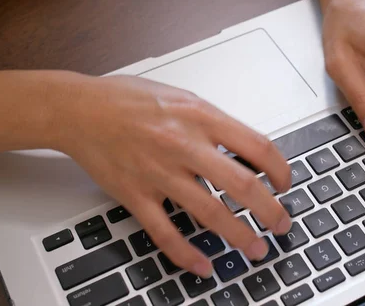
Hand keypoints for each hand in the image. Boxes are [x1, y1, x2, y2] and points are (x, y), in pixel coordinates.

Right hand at [56, 74, 291, 276]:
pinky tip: (203, 266)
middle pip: (242, 185)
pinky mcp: (136, 195)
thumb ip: (215, 124)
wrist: (80, 109)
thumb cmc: (130, 100)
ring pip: (210, 212)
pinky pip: (165, 232)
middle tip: (282, 224)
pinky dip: (186, 254)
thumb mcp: (183, 98)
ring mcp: (159, 173)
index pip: (257, 146)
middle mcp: (184, 145)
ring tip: (256, 248)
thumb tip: (246, 150)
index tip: (284, 184)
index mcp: (201, 117)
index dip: (280, 169)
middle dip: (270, 211)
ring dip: (239, 235)